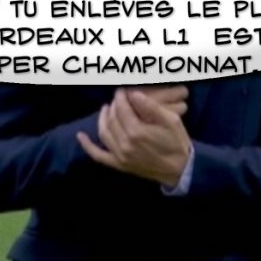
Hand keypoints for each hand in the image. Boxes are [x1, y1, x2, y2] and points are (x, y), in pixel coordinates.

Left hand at [77, 88, 191, 186]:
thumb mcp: (171, 121)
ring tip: (106, 109)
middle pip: (112, 119)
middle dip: (113, 106)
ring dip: (102, 119)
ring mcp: (120, 155)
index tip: (122, 90)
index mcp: (137, 131)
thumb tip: (133, 95)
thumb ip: (151, 107)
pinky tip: (81, 136)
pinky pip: (99, 155)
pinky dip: (88, 146)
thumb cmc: (177, 142)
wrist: (179, 169)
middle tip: (118, 98)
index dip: (121, 97)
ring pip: (104, 133)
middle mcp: (125, 143)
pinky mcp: (119, 164)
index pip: (122, 109)